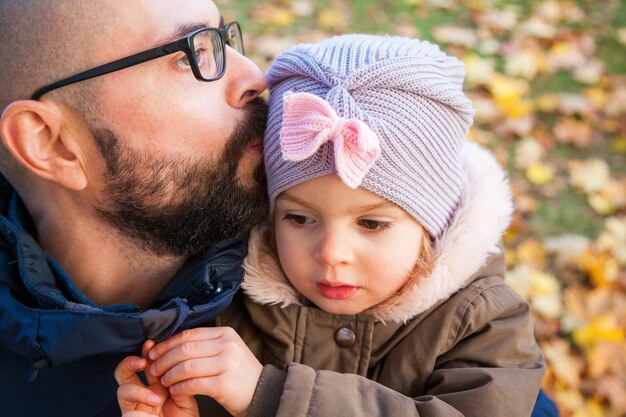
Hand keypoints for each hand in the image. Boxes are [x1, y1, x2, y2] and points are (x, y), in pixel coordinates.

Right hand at [115, 340, 198, 416]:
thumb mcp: (186, 397)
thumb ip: (180, 380)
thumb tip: (177, 359)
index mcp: (156, 385)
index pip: (145, 364)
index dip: (146, 352)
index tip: (152, 343)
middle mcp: (142, 395)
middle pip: (124, 373)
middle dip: (130, 363)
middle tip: (142, 361)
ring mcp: (135, 409)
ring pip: (122, 390)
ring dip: (137, 391)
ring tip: (156, 398)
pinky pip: (128, 414)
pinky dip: (138, 413)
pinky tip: (152, 413)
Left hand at [147, 327, 262, 416]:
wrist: (261, 392)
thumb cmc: (238, 372)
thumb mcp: (225, 350)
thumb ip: (203, 345)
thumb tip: (169, 344)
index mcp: (225, 333)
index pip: (188, 335)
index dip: (166, 344)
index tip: (153, 353)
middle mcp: (226, 345)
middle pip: (184, 350)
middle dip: (163, 360)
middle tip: (153, 369)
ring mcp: (226, 363)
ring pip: (186, 367)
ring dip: (169, 375)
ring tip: (163, 382)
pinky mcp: (224, 383)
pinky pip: (193, 384)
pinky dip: (179, 388)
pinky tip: (175, 391)